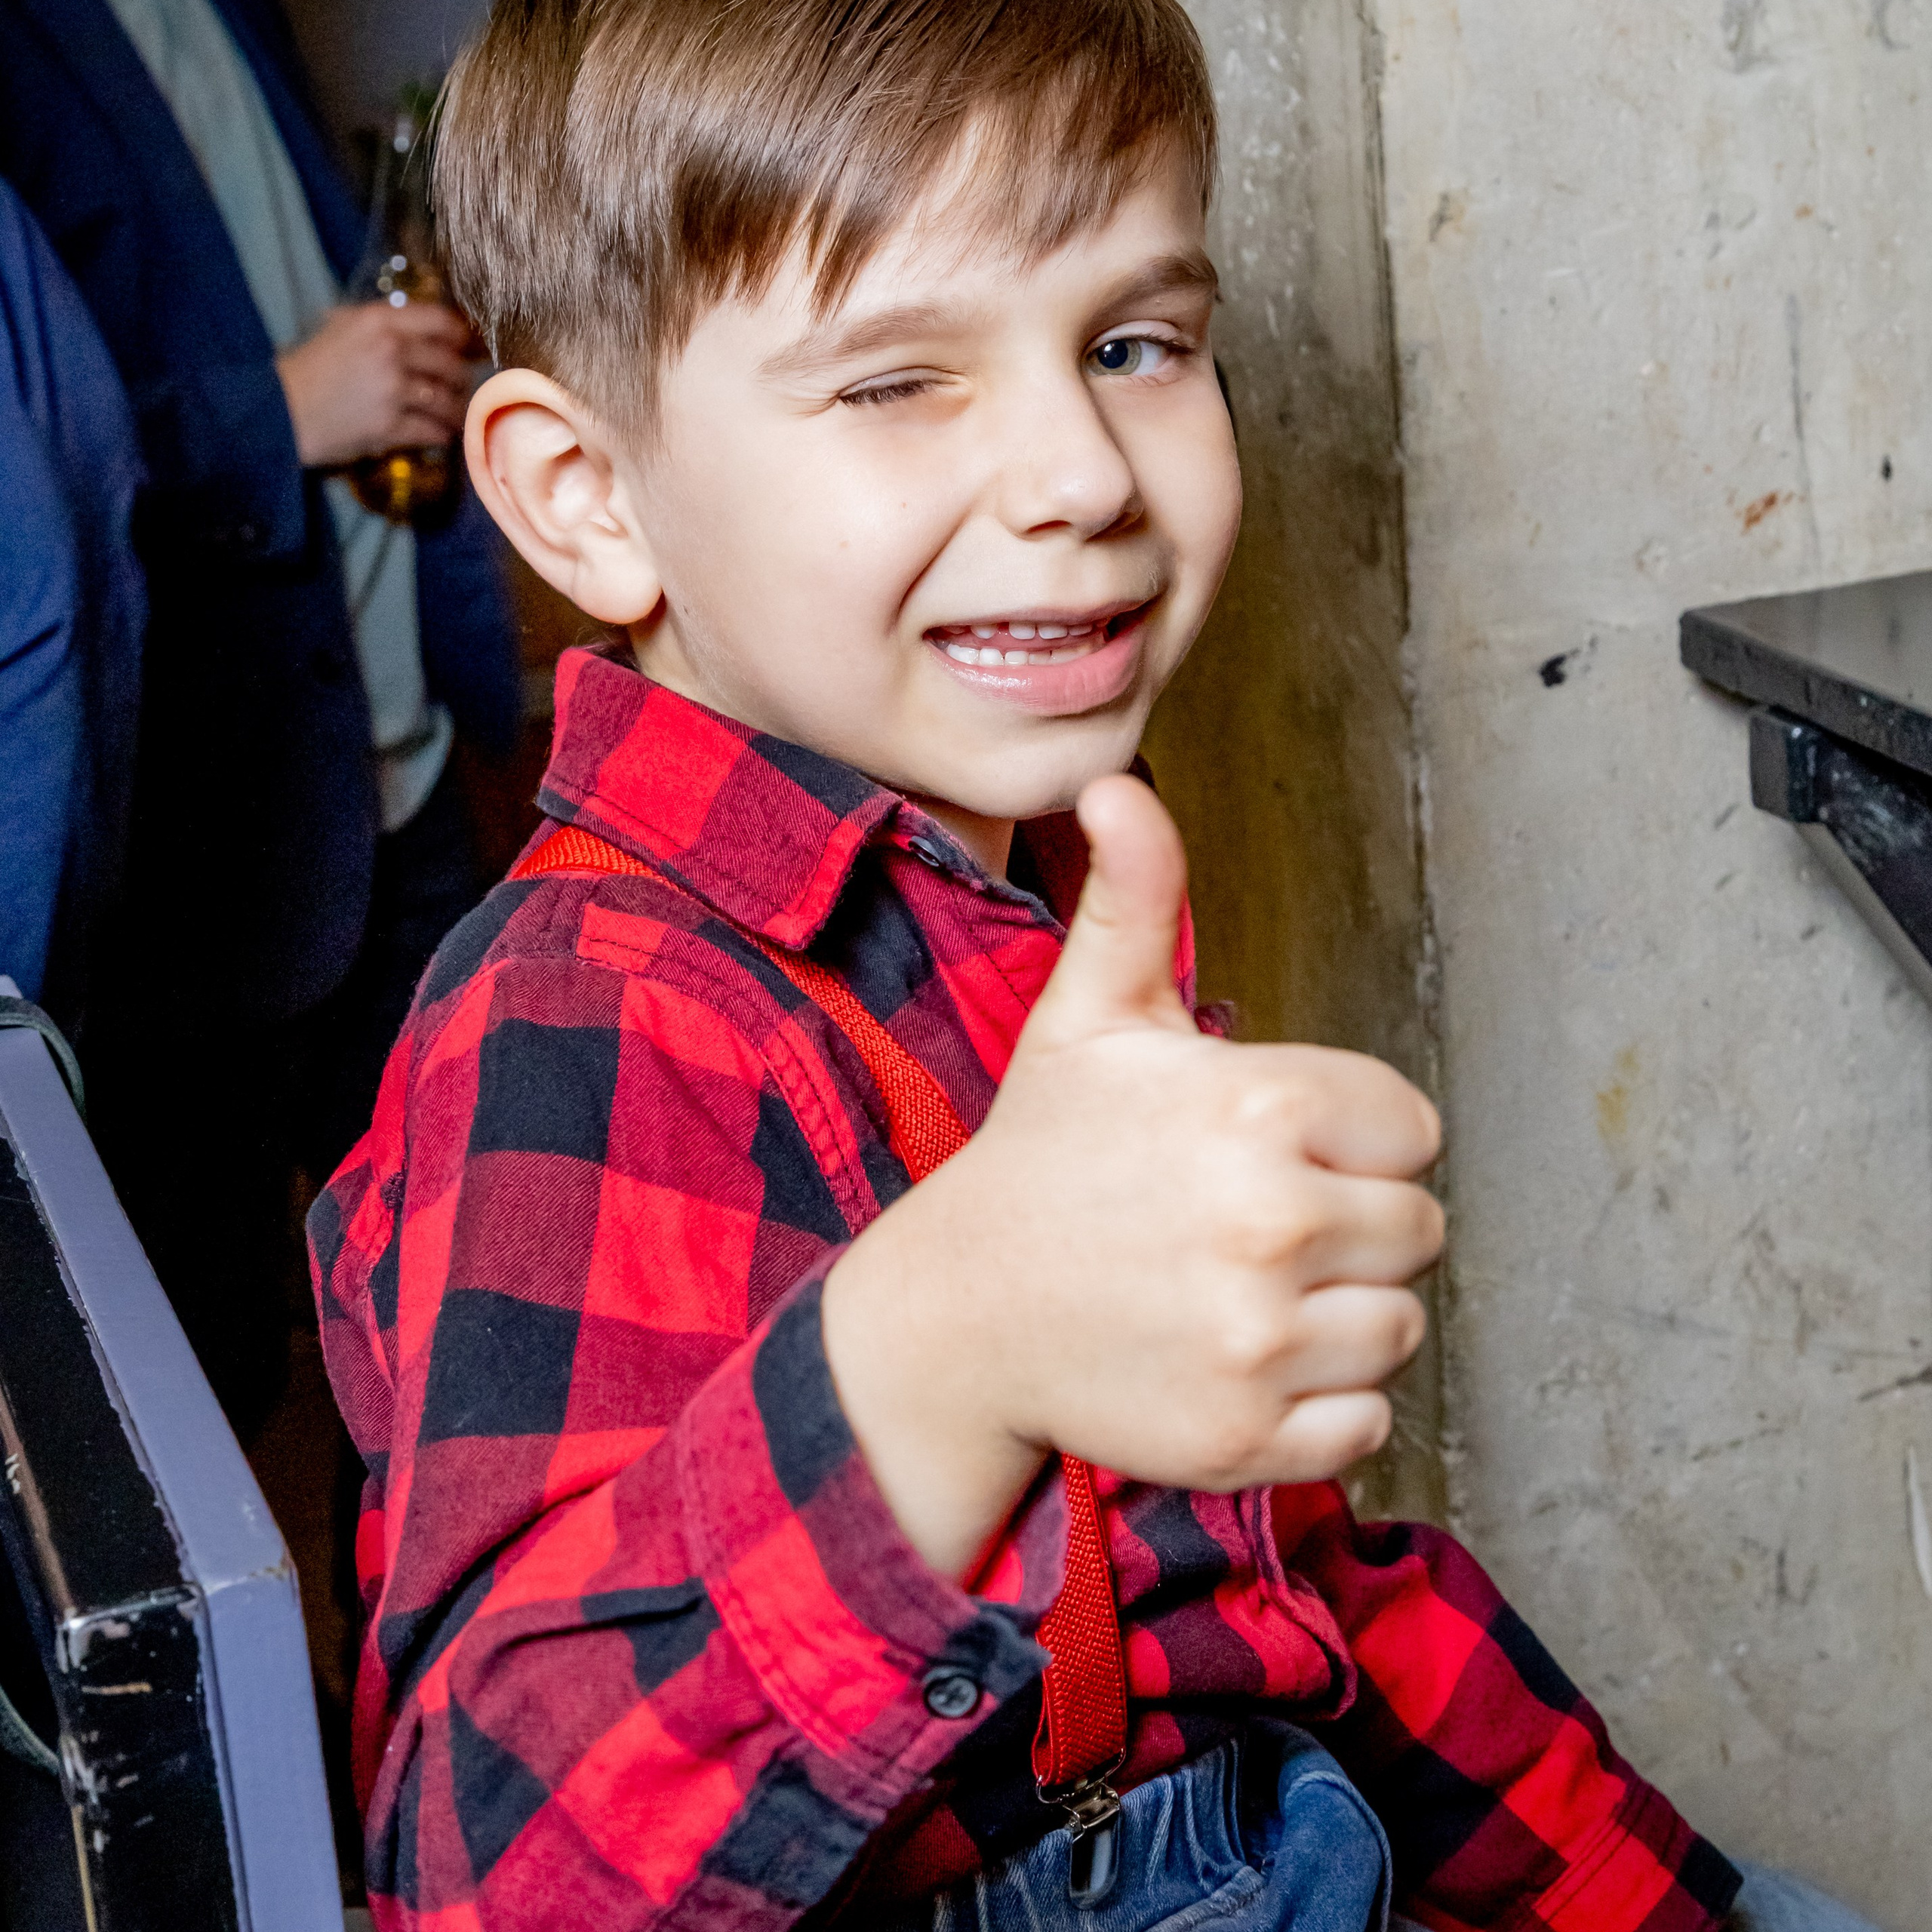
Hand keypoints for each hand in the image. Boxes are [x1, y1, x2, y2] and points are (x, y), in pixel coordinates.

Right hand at [275, 301, 473, 468]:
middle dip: (460, 378)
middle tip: (461, 385)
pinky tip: (442, 434)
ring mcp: (392, 389)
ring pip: (446, 400)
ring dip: (455, 409)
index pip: (440, 321)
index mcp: (378, 321)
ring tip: (454, 414)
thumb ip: (379, 324)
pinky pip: (432, 430)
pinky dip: (441, 433)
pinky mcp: (390, 425)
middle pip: (450, 363)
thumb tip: (419, 327)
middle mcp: (390, 351)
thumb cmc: (308, 367)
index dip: (460, 336)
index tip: (467, 347)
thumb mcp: (339, 327)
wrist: (280, 409)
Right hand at [822, 775, 1442, 1576]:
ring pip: (1399, 1326)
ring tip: (1239, 1293)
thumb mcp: (1089, 1019)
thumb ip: (1136, 900)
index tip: (1269, 1150)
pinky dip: (1316, 1406)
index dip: (1349, 1137)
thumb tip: (1118, 787)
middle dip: (1350, 1223)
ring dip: (1338, 1315)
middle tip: (1248, 1226)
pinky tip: (1234, 1362)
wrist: (955, 1315)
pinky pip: (1365, 1422)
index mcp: (1256, 1105)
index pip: (1413, 1127)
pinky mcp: (1247, 1438)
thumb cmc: (1039, 1159)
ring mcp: (1259, 1340)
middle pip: (1419, 1228)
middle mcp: (1271, 1223)